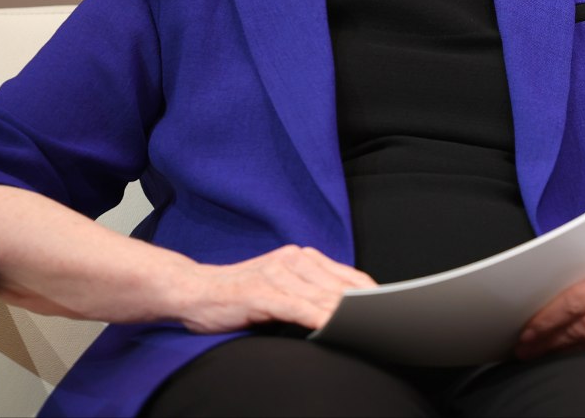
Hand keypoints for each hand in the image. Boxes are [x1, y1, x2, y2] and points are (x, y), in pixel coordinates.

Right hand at [175, 245, 374, 333]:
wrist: (192, 291)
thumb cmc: (237, 295)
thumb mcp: (279, 288)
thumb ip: (309, 293)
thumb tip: (342, 311)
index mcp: (300, 257)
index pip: (347, 276)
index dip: (370, 293)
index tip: (392, 308)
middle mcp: (292, 260)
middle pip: (340, 286)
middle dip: (365, 305)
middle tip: (389, 321)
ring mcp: (277, 274)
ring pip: (322, 296)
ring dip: (347, 313)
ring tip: (370, 327)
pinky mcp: (262, 292)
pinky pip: (297, 306)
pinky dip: (317, 318)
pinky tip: (332, 328)